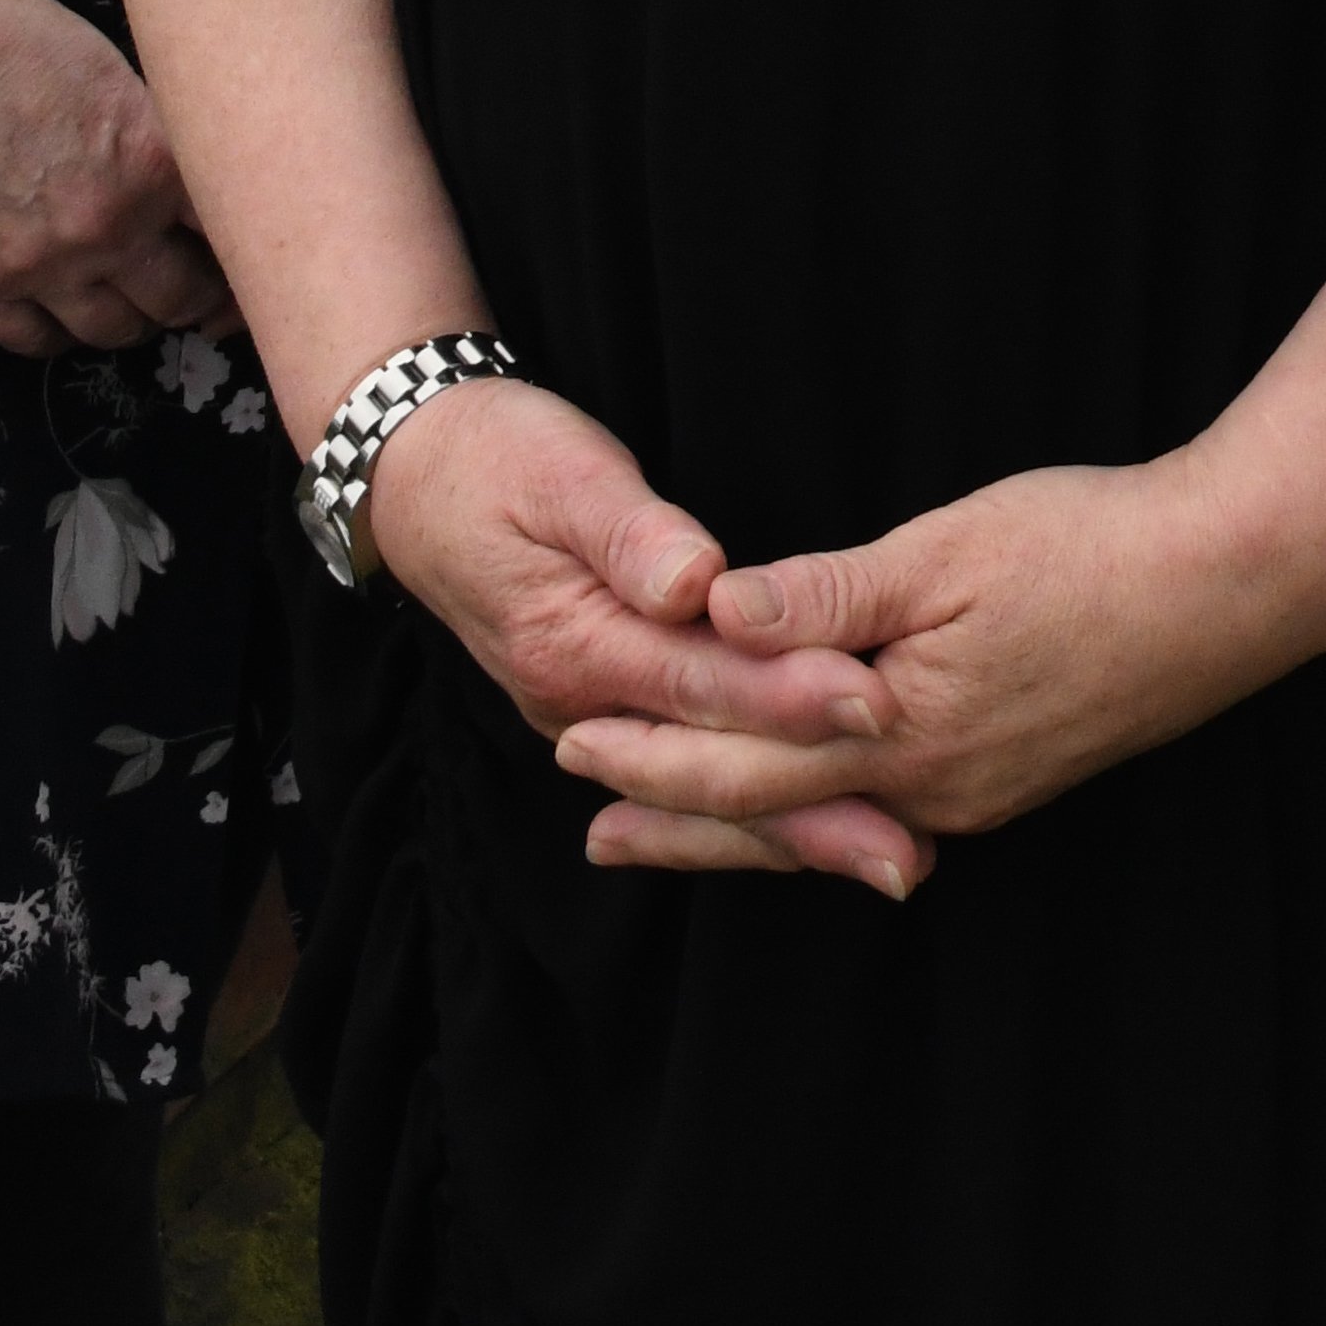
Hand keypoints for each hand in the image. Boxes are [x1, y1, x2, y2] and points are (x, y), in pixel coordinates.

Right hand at [0, 0, 232, 357]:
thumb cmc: (6, 25)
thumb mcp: (118, 66)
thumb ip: (163, 135)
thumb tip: (205, 178)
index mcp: (156, 158)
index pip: (238, 230)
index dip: (256, 241)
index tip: (263, 245)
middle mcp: (107, 224)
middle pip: (184, 299)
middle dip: (205, 292)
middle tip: (211, 282)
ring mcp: (35, 264)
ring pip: (116, 330)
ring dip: (136, 314)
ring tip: (141, 289)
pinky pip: (36, 341)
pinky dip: (60, 328)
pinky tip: (69, 300)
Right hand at [368, 383, 906, 881]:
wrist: (419, 482)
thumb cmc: (501, 462)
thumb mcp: (563, 476)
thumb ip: (631, 533)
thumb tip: (693, 582)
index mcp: (575, 646)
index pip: (701, 683)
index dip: (791, 695)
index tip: (874, 705)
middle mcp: (583, 707)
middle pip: (715, 767)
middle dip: (815, 809)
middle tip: (906, 853)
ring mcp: (596, 719)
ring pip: (709, 791)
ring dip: (800, 831)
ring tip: (895, 864)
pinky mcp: (614, 714)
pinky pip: (695, 776)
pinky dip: (759, 812)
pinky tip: (823, 836)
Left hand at [557, 455, 1299, 895]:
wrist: (1237, 583)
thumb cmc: (1095, 547)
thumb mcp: (950, 549)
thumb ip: (828, 593)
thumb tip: (714, 608)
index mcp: (906, 734)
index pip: (746, 763)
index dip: (654, 754)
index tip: (572, 744)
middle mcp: (937, 786)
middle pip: (777, 818)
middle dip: (677, 820)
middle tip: (587, 829)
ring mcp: (983, 789)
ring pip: (832, 822)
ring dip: (743, 826)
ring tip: (670, 831)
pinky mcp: (1018, 772)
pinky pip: (888, 808)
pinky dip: (819, 811)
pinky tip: (808, 806)